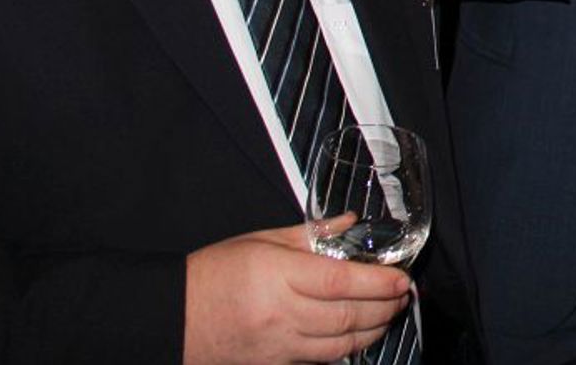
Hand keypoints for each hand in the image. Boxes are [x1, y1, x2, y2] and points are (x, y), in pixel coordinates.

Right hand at [184, 223, 410, 364]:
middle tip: (403, 296)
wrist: (172, 317)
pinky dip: (344, 350)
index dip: (378, 282)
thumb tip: (350, 223)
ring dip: (372, 332)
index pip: (341, 282)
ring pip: (339, 346)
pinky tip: (358, 337)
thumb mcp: (261, 241)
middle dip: (384, 308)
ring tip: (389, 315)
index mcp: (278, 275)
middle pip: (346, 317)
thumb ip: (311, 234)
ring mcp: (277, 346)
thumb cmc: (215, 272)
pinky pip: (318, 362)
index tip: (402, 279)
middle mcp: (281, 314)